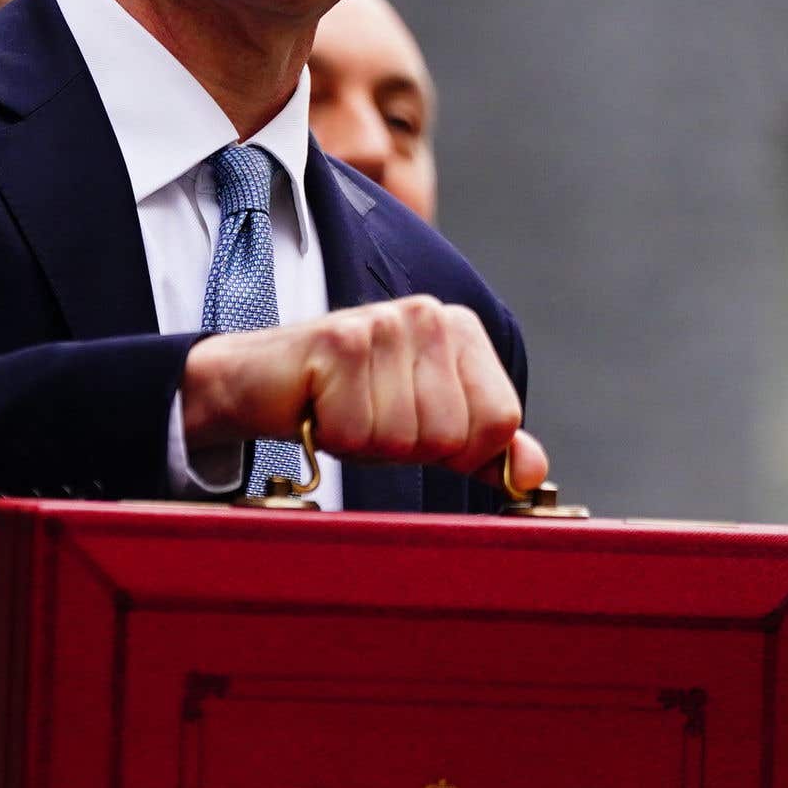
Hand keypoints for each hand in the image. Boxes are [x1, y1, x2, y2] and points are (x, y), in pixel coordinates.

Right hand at [179, 294, 542, 484]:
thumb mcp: (423, 426)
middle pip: (452, 435)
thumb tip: (532, 473)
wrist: (255, 382)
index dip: (456, 449)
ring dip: (365, 444)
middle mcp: (427, 315)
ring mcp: (383, 323)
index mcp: (458, 329)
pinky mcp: (339, 342)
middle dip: (404, 447)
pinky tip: (315, 406)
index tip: (409, 424)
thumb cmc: (340, 401)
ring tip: (340, 411)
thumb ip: (482, 446)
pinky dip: (332, 438)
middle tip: (365, 417)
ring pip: (406, 438)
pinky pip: (359, 433)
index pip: (499, 421)